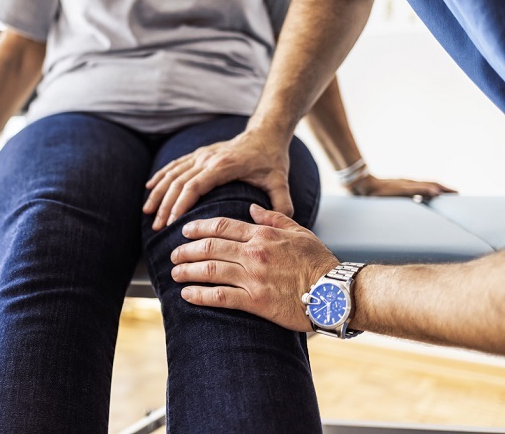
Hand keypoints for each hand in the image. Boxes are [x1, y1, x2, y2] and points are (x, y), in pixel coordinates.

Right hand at [143, 129, 292, 230]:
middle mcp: (207, 159)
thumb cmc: (271, 159)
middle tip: (157, 227)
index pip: (195, 186)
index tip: (171, 222)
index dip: (180, 204)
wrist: (265, 133)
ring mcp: (200, 155)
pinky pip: (174, 166)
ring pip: (172, 174)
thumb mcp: (280, 180)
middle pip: (178, 183)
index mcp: (224, 166)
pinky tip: (148, 189)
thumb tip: (282, 224)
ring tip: (147, 213)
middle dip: (165, 206)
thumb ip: (281, 202)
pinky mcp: (198, 154)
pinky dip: (159, 177)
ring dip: (158, 193)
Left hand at [170, 204, 338, 331]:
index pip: (222, 226)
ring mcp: (253, 277)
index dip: (198, 228)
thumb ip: (273, 218)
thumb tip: (252, 207)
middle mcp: (254, 253)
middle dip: (186, 250)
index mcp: (262, 235)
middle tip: (173, 255)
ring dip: (188, 271)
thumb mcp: (299, 231)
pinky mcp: (256, 301)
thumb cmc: (319, 262)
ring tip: (174, 273)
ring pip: (210, 270)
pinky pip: (221, 297)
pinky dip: (200, 295)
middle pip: (210, 247)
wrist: (335, 292)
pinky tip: (187, 295)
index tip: (184, 231)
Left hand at [349, 174, 455, 199]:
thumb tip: (436, 191)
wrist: (361, 186)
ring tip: (439, 198)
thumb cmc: (379, 191)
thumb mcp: (400, 191)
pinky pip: (411, 192)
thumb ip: (418, 191)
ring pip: (421, 188)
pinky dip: (420, 195)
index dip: (445, 189)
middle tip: (453, 196)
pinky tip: (417, 201)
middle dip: (442, 190)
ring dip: (432, 192)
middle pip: (429, 185)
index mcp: (412, 184)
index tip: (457, 193)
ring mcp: (401, 186)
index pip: (433, 185)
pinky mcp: (394, 190)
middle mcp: (408, 183)